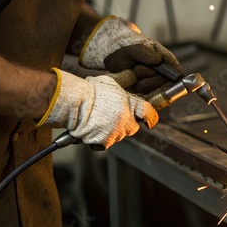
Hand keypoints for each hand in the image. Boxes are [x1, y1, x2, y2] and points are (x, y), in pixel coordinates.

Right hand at [36, 68, 157, 148]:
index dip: (151, 118)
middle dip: (127, 123)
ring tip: (100, 120)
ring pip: (120, 135)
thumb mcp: (112, 83)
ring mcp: (116, 132)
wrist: (75, 103)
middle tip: (114, 117)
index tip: (149, 122)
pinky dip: (101, 139)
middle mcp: (126, 120)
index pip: (148, 113)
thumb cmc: (91, 90)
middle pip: (134, 127)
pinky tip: (94, 129)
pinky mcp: (105, 141)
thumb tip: (129, 89)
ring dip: (113, 130)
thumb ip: (124, 91)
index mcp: (130, 104)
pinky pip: (106, 143)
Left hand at [79, 16, 181, 93]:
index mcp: (165, 60)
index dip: (171, 77)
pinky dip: (139, 92)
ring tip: (132, 73)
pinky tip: (131, 83)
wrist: (112, 54)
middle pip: (167, 85)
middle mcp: (162, 73)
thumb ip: (146, 53)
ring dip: (144, 85)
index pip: (176, 72)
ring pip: (157, 92)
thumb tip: (158, 60)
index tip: (157, 74)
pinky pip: (148, 98)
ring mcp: (154, 83)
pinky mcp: (145, 92)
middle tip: (137, 70)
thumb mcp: (133, 48)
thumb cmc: (125, 47)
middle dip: (151, 80)